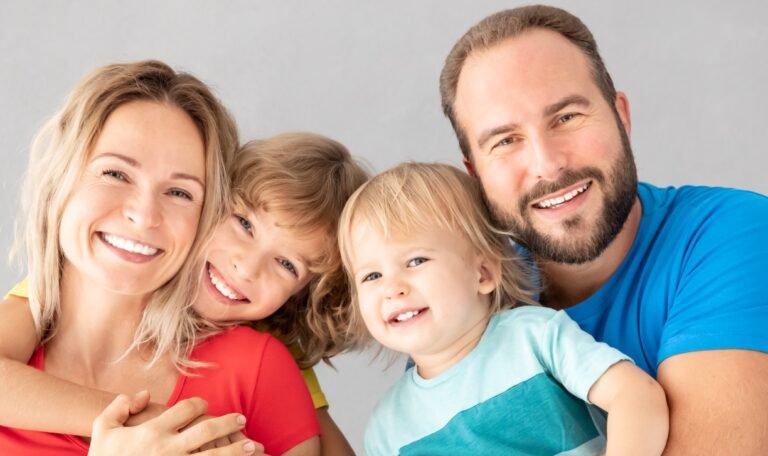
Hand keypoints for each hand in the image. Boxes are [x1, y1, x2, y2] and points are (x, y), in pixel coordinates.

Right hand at [90, 393, 263, 454]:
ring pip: (213, 455)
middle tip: (241, 419)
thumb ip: (119, 407)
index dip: (199, 404)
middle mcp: (168, 448)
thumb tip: (141, 394)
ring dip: (236, 450)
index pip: (186, 409)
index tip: (205, 405)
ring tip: (252, 446)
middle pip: (207, 430)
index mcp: (153, 431)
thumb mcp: (102, 430)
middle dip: (228, 423)